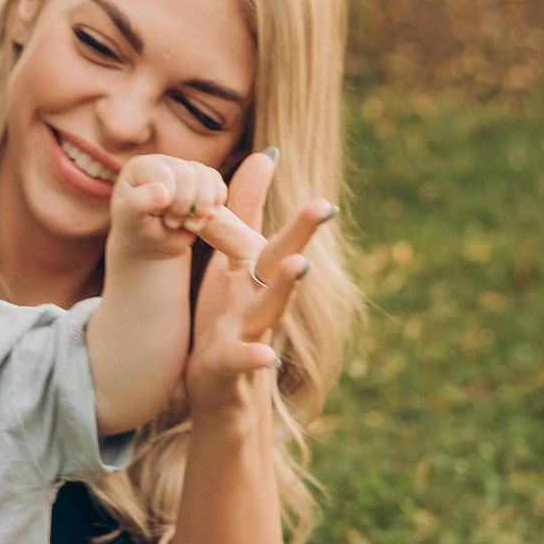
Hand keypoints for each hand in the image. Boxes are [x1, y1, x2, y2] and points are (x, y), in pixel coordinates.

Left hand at [111, 153, 261, 263]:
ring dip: (202, 207)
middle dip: (183, 205)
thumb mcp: (130, 220)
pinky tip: (206, 217)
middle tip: (170, 223)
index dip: (166, 199)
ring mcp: (185, 169)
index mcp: (140, 166)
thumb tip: (162, 192)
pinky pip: (217, 183)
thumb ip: (137, 204)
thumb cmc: (137, 229)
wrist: (154, 242)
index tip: (155, 215)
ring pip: (205, 177)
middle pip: (187, 174)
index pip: (163, 173)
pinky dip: (216, 202)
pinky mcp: (203, 181)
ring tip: (189, 225)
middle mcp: (164, 162)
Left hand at [186, 151, 335, 415]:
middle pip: (281, 262)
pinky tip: (268, 357)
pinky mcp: (229, 366)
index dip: (292, 211)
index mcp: (256, 274)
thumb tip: (267, 154)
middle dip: (302, 234)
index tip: (307, 174)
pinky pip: (242, 360)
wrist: (219, 390)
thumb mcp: (233, 261)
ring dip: (285, 286)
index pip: (273, 236)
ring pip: (269, 307)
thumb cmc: (228, 319)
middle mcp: (259, 299)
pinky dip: (255, 358)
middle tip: (324, 205)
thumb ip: (245, 211)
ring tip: (300, 264)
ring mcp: (248, 332)